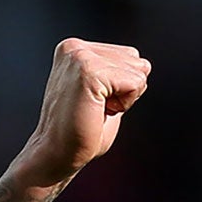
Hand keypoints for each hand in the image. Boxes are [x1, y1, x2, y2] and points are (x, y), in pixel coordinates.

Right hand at [12, 38, 152, 188]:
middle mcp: (75, 47)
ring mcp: (80, 57)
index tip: (95, 102)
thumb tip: (146, 65)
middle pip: (135, 61)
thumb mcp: (105, 94)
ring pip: (137, 71)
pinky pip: (135, 83)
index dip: (122, 87)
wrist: (56, 154)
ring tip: (95, 110)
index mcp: (76, 49)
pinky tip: (99, 112)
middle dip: (125, 90)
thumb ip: (121, 75)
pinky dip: (125, 104)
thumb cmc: (81, 132)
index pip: (129, 56)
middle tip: (95, 108)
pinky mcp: (89, 71)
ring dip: (124, 99)